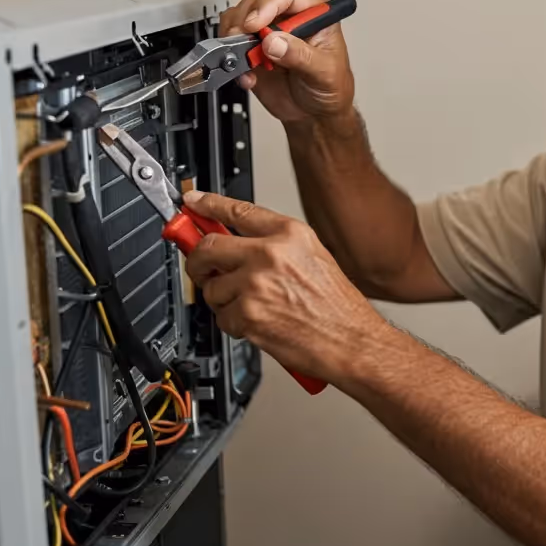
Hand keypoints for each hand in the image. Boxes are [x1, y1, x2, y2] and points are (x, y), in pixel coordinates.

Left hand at [181, 191, 389, 384]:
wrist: (352, 342)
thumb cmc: (339, 308)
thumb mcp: (314, 259)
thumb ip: (275, 246)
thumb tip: (236, 244)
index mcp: (290, 235)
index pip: (238, 211)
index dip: (208, 205)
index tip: (193, 202)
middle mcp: (271, 254)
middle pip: (209, 247)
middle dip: (198, 260)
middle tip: (204, 269)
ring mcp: (256, 284)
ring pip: (211, 287)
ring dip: (223, 300)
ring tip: (251, 307)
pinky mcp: (247, 315)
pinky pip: (221, 317)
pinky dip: (234, 325)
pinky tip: (257, 324)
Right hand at [221, 0, 356, 127]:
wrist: (316, 115)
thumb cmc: (331, 87)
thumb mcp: (325, 72)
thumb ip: (301, 55)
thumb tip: (274, 41)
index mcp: (314, 14)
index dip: (267, 4)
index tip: (255, 24)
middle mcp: (288, 19)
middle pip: (256, 1)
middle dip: (244, 19)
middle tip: (241, 39)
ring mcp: (268, 33)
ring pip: (239, 18)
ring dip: (234, 37)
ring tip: (245, 60)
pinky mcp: (252, 51)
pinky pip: (232, 45)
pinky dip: (232, 59)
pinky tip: (248, 76)